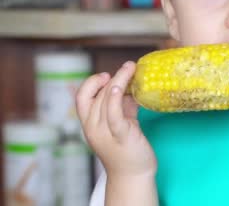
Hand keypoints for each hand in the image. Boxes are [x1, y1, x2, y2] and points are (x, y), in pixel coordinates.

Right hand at [76, 61, 156, 178]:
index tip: (107, 75)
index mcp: (90, 124)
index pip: (81, 97)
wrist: (133, 175)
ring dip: (118, 80)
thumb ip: (123, 107)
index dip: (91, 82)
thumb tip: (131, 87)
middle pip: (97, 95)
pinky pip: (114, 114)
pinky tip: (120, 87)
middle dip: (114, 77)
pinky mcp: (121, 135)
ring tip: (130, 68)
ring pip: (105, 99)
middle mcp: (93, 127)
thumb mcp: (122, 123)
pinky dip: (114, 98)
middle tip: (129, 67)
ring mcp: (105, 132)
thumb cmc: (128, 149)